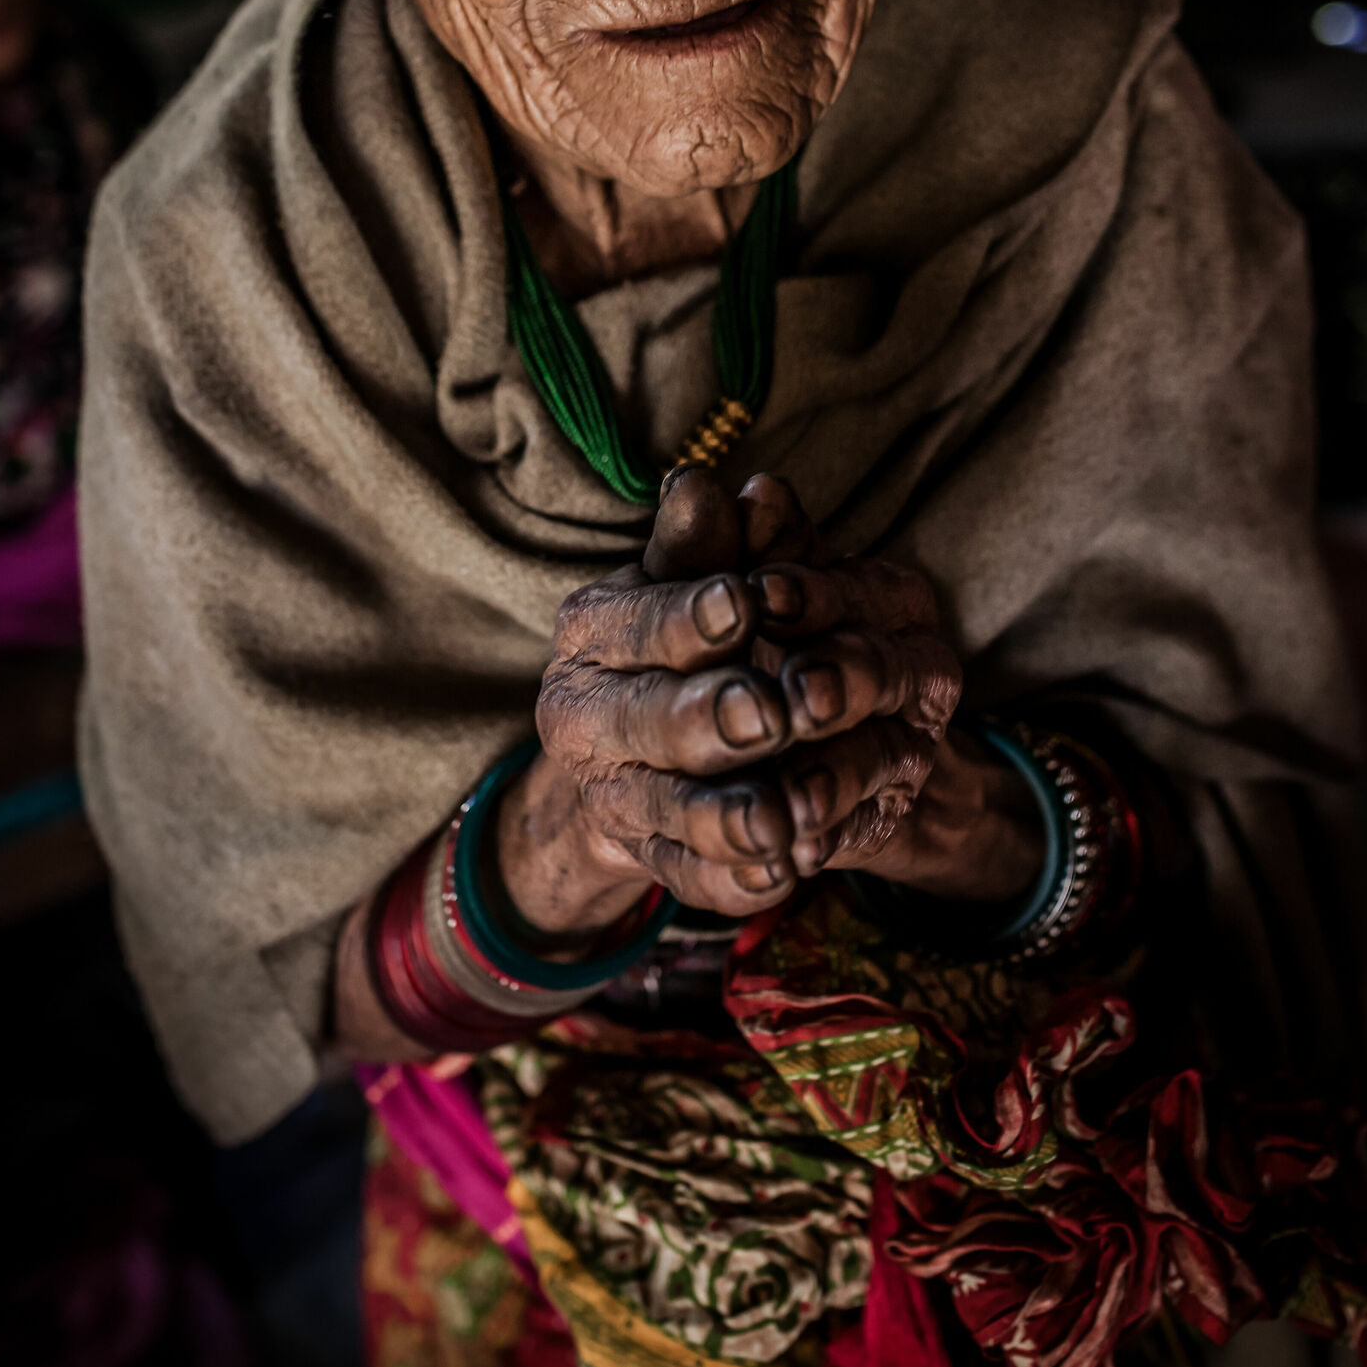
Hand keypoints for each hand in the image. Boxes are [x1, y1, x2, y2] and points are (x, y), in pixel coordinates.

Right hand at [496, 470, 1040, 940]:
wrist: (633, 745)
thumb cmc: (681, 633)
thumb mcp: (693, 579)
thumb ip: (714, 543)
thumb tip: (738, 486)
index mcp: (590, 638)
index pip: (639, 626)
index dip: (690, 617)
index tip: (743, 603)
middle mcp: (585, 722)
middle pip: (649, 723)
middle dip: (711, 718)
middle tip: (770, 711)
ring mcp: (617, 798)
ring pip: (671, 813)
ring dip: (728, 817)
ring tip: (781, 817)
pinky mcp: (651, 860)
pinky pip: (692, 879)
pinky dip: (735, 881)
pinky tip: (781, 872)